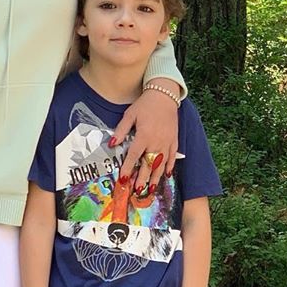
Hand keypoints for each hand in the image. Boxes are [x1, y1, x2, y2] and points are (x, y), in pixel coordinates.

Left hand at [115, 82, 179, 197]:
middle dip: (142, 178)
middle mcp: (156, 142)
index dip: (128, 168)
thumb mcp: (129, 115)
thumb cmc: (145, 105)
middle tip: (137, 190)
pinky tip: (166, 175)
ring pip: (161, 164)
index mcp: (144, 136)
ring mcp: (167, 142)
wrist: (164, 96)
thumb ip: (121, 130)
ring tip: (151, 189)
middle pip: (148, 164)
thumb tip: (112, 144)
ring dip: (155, 177)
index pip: (134, 156)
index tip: (123, 179)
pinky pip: (173, 156)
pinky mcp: (174, 141)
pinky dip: (170, 166)